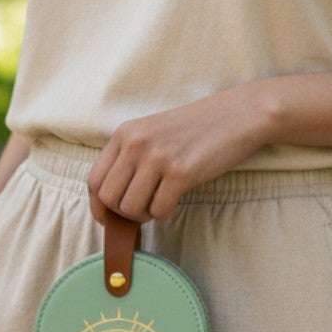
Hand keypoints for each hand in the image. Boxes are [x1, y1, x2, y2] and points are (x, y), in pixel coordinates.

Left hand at [85, 82, 275, 226]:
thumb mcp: (153, 132)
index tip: (110, 217)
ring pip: (131, 208)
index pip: (94, 180)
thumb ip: (130, 157)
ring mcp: (158, 157)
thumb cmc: (197, 128)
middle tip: (144, 209)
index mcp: (125, 133)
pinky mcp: (181, 172)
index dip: (99, 206)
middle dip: (123, 213)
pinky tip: (176, 198)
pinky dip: (165, 213)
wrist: (237, 114)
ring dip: (145, 214)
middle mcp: (136, 143)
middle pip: (109, 198)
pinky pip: (159, 210)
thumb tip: (112, 200)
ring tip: (161, 201)